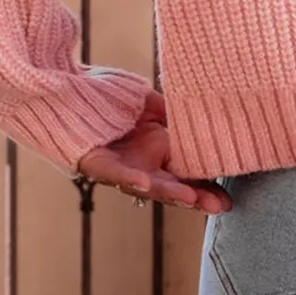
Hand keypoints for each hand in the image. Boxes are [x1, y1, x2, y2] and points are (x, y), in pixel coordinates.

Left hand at [75, 88, 232, 213]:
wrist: (67, 87)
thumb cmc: (109, 96)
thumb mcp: (151, 103)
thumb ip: (175, 116)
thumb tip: (203, 120)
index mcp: (157, 152)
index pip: (187, 174)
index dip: (206, 187)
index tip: (228, 198)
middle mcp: (140, 164)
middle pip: (172, 187)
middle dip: (196, 199)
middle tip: (219, 207)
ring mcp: (119, 166)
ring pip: (145, 185)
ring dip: (167, 193)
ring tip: (190, 199)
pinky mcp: (94, 162)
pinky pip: (113, 172)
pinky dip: (129, 177)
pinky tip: (145, 181)